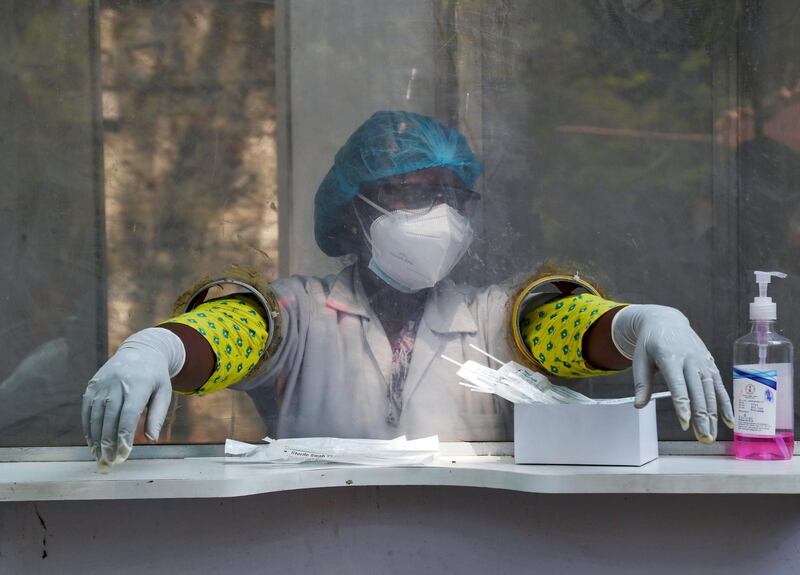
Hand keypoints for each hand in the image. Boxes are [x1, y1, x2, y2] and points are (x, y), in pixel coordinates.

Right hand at [81, 328, 183, 471]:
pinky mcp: (92, 385)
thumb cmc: (155, 377)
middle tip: (110, 461)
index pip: (128, 414)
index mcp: (138, 384)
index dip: (124, 435)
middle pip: (109, 417)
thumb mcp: (164, 393)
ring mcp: (103, 383)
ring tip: (99, 456)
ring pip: (95, 415)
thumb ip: (158, 416)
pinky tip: (91, 442)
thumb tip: (152, 440)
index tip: (124, 453)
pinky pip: (87, 409)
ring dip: (96, 438)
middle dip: (109, 442)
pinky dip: (88, 427)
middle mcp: (118, 383)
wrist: (141, 350)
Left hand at [612, 305, 734, 442]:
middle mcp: (690, 359)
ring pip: (710, 391)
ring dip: (713, 415)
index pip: (678, 384)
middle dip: (701, 416)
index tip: (685, 423)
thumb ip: (640, 383)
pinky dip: (725, 404)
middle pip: (697, 391)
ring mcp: (702, 362)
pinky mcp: (710, 364)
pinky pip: (719, 386)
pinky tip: (728, 422)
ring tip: (710, 436)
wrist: (665, 320)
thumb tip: (639, 406)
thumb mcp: (640, 359)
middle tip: (703, 438)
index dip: (682, 404)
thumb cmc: (649, 343)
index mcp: (669, 356)